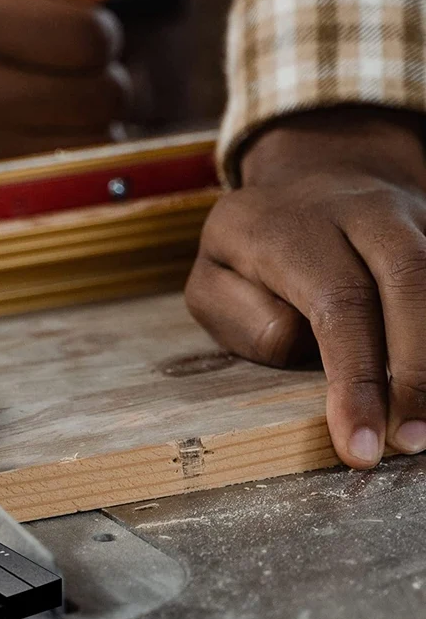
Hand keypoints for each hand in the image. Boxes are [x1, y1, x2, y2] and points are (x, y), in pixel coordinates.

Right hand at [0, 0, 129, 170]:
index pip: (91, 37)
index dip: (102, 34)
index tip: (77, 36)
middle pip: (103, 95)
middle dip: (103, 81)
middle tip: (70, 77)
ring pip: (98, 142)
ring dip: (95, 124)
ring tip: (56, 108)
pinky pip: (76, 178)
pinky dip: (78, 157)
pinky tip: (49, 139)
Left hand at [185, 108, 425, 468]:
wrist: (313, 174)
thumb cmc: (251, 250)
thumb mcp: (212, 281)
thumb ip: (241, 318)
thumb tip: (303, 344)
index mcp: (286, 228)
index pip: (335, 304)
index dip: (355, 378)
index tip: (358, 445)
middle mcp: (357, 209)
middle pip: (407, 281)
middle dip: (414, 373)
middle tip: (409, 442)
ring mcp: (408, 211)